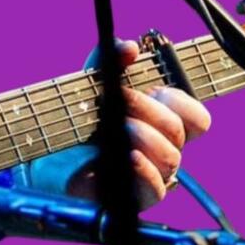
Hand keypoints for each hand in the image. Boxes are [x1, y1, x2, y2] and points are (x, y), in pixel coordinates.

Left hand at [29, 40, 211, 209]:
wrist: (47, 155)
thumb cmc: (77, 119)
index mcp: (161, 123)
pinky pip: (156, 188)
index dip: (182, 102)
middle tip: (121, 98)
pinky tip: (128, 156)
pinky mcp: (134, 197)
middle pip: (178, 132)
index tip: (156, 90)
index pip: (197, 119)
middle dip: (149, 110)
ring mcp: (150, 174)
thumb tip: (129, 47)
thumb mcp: (91, 82)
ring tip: (117, 126)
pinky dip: (145, 170)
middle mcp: (161, 149)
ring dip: (144, 136)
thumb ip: (109, 59)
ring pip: (170, 158)